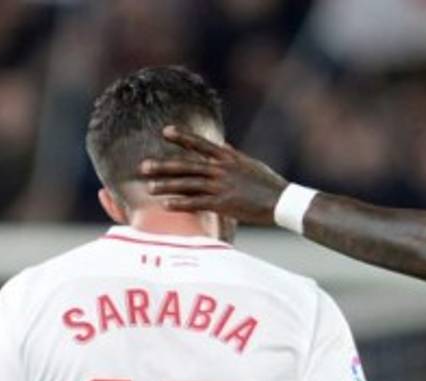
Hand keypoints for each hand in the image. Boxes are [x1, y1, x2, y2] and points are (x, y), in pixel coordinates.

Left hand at [139, 126, 287, 224]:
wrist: (282, 201)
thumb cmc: (269, 184)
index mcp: (228, 157)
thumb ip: (233, 155)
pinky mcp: (223, 203)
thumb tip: (223, 145)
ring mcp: (220, 186)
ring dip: (167, 185)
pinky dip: (180, 203)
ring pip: (187, 184)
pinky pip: (196, 202)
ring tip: (150, 187)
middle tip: (144, 166)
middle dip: (163, 166)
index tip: (166, 132)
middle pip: (186, 165)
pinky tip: (166, 204)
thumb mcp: (251, 164)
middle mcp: (221, 169)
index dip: (182, 137)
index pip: (201, 144)